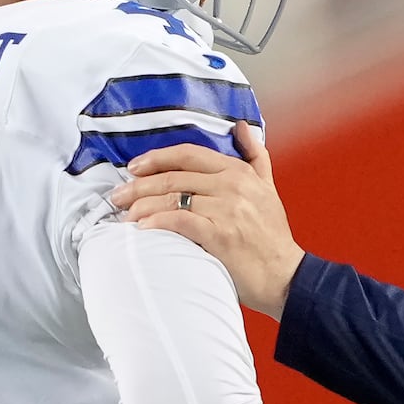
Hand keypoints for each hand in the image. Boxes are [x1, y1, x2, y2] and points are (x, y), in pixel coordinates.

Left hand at [109, 122, 304, 318]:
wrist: (285, 275)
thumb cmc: (273, 236)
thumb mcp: (269, 188)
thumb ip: (256, 156)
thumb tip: (243, 127)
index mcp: (240, 172)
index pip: (189, 155)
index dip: (157, 158)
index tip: (135, 167)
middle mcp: (232, 186)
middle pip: (174, 177)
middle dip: (140, 185)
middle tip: (117, 195)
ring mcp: (226, 210)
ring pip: (172, 198)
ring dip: (142, 206)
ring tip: (124, 215)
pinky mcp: (220, 235)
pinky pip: (179, 221)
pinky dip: (157, 222)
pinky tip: (142, 229)